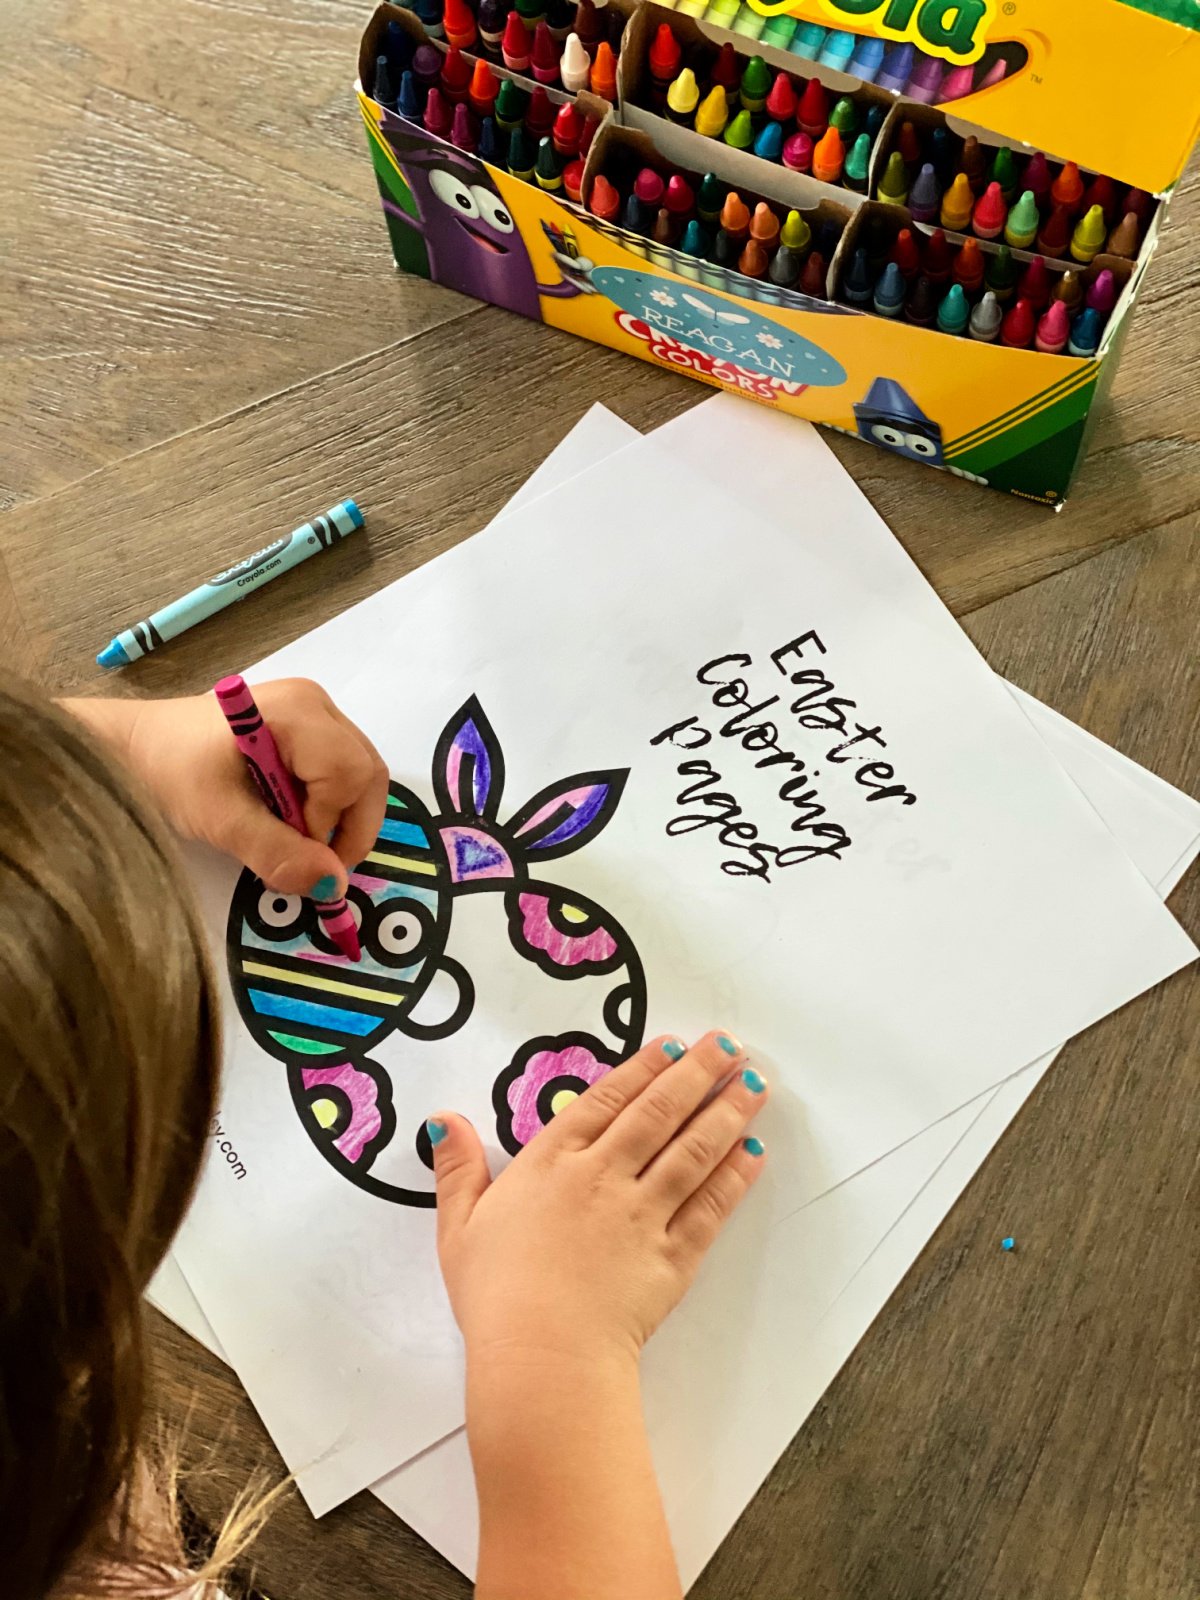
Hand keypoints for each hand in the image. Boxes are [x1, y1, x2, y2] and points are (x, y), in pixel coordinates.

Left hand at [65, 680, 388, 895]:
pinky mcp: (308, 727)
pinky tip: (290, 815)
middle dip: (346, 826)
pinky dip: (326, 806)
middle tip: (309, 861)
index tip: (290, 848)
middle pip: (367, 774)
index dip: (329, 822)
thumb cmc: (168, 773)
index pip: (351, 775)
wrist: (131, 748)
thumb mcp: (219, 819)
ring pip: (361, 777)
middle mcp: (316, 703)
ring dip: (338, 819)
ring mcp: (315, 712)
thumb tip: (333, 886)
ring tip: (294, 836)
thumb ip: (278, 853)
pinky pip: (342, 772)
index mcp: (298, 711)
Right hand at [430, 1031, 768, 1368]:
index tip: (674, 1044)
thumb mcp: (459, 1227)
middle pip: (659, 1112)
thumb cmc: (495, 1296)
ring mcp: (643, 1214)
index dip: (643, 1068)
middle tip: (730, 1045)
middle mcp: (603, 1177)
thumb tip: (445, 1119)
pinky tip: (753, 1151)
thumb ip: (457, 1168)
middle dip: (699, 1073)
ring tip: (755, 1084)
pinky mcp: (673, 1255)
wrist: (542, 1358)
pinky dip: (734, 1176)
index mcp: (552, 1163)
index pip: (606, 1100)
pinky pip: (710, 1206)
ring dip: (727, 1113)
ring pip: (692, 1150)